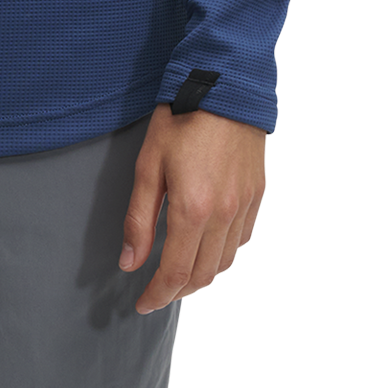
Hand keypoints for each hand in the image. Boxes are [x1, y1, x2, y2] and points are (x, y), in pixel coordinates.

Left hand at [118, 102, 265, 313]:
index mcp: (193, 209)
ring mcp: (244, 205)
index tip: (142, 303)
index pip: (175, 272)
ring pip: (224, 261)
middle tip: (157, 293)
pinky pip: (240, 239)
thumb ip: (139, 217)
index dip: (157, 294)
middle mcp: (223, 214)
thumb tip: (130, 261)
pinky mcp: (256, 194)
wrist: (224, 84)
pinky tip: (207, 247)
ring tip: (180, 276)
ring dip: (201, 276)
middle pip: (202, 274)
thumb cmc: (181, 118)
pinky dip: (222, 253)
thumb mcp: (148, 164)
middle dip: (178, 291)